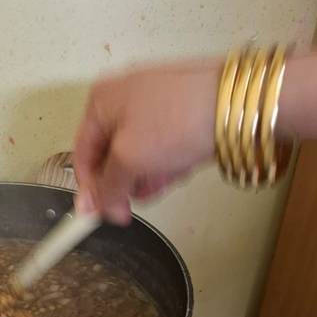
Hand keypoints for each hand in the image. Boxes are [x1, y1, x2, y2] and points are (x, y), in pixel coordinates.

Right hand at [74, 59, 220, 223]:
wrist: (235, 105)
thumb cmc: (171, 124)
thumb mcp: (128, 160)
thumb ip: (106, 188)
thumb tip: (92, 210)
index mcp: (101, 101)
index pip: (82, 154)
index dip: (88, 189)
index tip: (99, 218)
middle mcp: (123, 99)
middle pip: (110, 157)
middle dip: (123, 183)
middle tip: (134, 205)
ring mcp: (154, 105)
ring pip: (138, 156)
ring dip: (147, 176)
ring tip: (166, 178)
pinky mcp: (180, 115)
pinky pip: (161, 148)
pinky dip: (166, 165)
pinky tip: (180, 169)